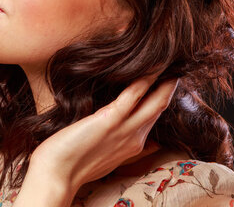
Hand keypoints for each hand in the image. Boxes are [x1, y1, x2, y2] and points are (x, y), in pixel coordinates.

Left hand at [16, 75, 178, 204]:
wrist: (56, 174)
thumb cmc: (74, 162)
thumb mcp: (109, 156)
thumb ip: (128, 148)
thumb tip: (151, 144)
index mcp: (134, 144)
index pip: (155, 117)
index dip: (163, 98)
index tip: (169, 80)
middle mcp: (135, 138)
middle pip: (160, 107)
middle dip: (171, 85)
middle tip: (177, 62)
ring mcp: (125, 130)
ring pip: (155, 102)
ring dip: (166, 80)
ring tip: (172, 58)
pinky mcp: (110, 120)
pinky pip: (134, 95)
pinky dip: (146, 79)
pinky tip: (153, 64)